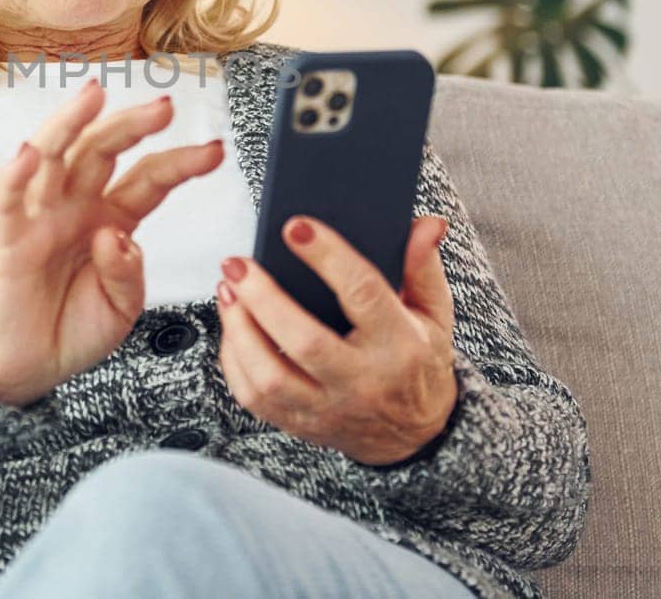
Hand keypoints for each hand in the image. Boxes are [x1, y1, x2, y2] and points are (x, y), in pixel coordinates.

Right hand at [0, 77, 226, 406]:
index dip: (180, 162)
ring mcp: (40, 218)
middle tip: (164, 108)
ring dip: (71, 123)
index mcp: (111, 218)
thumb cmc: (74, 330)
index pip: (148, 178)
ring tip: (93, 96)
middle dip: (132, 125)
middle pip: (102, 151)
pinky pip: (7, 201)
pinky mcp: (7, 240)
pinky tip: (29, 152)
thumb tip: (114, 236)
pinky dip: (14, 175)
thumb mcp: (123, 308)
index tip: (214, 151)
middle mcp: (76, 207)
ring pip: (53, 158)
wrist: (28, 368)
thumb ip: (127, 272)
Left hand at [215, 214, 458, 464]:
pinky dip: (234, 360)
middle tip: (236, 263)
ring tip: (227, 290)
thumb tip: (427, 223)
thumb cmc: (418, 361)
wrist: (413, 436)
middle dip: (263, 298)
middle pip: (304, 341)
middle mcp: (363, 381)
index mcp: (401, 345)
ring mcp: (329, 409)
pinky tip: (232, 327)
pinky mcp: (301, 425)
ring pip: (271, 377)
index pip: (363, 294)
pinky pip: (255, 398)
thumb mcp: (433, 313)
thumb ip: (422, 266)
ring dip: (239, 329)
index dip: (328, 257)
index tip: (295, 226)